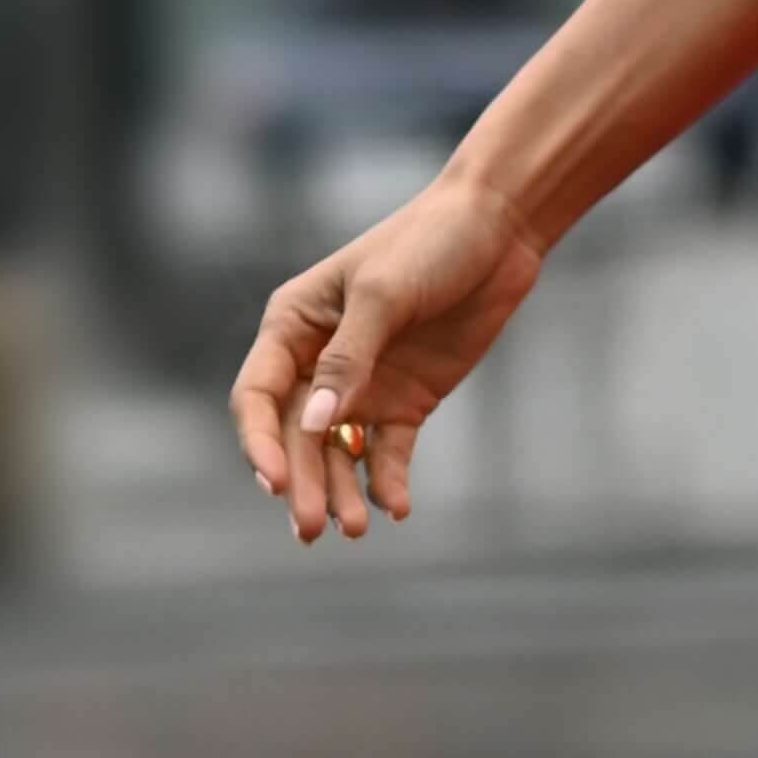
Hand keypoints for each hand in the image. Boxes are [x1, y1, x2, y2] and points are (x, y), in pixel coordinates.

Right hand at [231, 170, 546, 545]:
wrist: (498, 229)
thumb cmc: (429, 241)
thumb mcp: (384, 293)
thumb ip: (349, 359)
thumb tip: (315, 424)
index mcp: (294, 324)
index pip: (258, 396)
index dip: (259, 443)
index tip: (275, 483)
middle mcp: (319, 360)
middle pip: (296, 437)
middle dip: (301, 482)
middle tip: (311, 528)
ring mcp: (363, 385)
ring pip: (337, 454)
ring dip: (340, 491)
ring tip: (355, 528)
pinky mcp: (406, 402)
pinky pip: (386, 454)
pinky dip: (386, 482)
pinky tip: (397, 507)